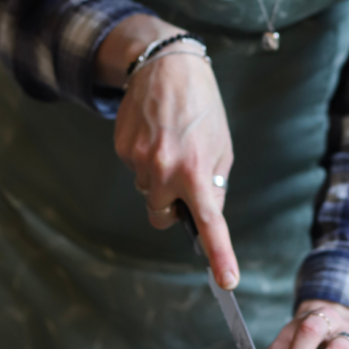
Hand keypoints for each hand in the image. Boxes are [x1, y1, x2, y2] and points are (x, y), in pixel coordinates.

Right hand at [97, 15, 237, 289]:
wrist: (166, 67)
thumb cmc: (202, 108)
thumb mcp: (222, 146)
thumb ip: (214, 184)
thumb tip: (205, 214)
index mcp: (197, 171)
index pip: (209, 224)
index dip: (219, 255)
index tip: (226, 281)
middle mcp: (164, 170)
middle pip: (162, 215)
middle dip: (172, 205)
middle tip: (184, 177)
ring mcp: (138, 161)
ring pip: (147, 191)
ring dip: (159, 178)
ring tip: (171, 142)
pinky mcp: (121, 149)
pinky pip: (134, 169)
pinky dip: (144, 159)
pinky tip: (154, 133)